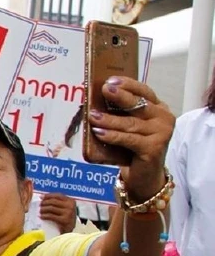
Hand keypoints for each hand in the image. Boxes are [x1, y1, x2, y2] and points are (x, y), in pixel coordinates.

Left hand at [39, 193, 77, 232]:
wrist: (70, 230)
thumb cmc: (66, 217)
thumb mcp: (65, 208)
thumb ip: (58, 202)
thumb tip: (42, 197)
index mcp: (70, 201)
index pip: (58, 195)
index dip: (48, 195)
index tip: (41, 197)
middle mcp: (70, 206)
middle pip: (53, 201)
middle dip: (44, 202)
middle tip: (39, 205)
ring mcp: (68, 213)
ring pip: (51, 208)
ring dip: (43, 209)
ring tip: (40, 211)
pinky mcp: (64, 220)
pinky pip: (51, 216)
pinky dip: (44, 216)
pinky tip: (41, 216)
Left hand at [90, 77, 174, 198]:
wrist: (144, 175)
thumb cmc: (133, 147)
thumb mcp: (128, 126)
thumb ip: (120, 113)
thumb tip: (95, 101)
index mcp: (158, 108)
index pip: (144, 91)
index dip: (128, 84)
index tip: (111, 80)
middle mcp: (163, 118)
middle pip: (138, 104)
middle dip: (120, 96)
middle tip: (105, 89)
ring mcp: (161, 133)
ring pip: (130, 123)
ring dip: (109, 119)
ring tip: (93, 115)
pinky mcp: (154, 148)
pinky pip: (128, 139)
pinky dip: (112, 136)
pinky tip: (99, 132)